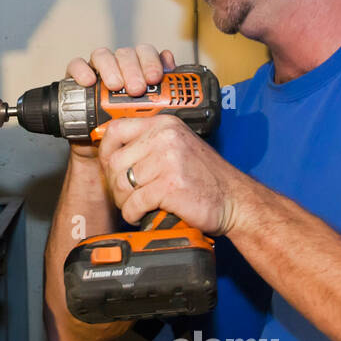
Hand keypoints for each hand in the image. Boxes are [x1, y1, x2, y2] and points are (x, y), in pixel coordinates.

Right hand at [65, 44, 175, 160]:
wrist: (101, 153)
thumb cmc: (127, 131)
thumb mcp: (150, 117)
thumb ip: (163, 94)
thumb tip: (172, 68)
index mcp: (138, 70)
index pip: (145, 52)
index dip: (151, 61)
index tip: (155, 78)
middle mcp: (118, 67)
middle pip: (125, 53)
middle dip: (133, 69)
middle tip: (137, 89)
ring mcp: (96, 72)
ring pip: (102, 55)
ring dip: (110, 68)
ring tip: (115, 87)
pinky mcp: (76, 81)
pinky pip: (76, 66)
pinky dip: (81, 70)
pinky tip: (89, 81)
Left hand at [97, 114, 247, 234]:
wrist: (235, 200)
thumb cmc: (205, 177)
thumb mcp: (178, 147)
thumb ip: (148, 144)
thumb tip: (110, 152)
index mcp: (164, 125)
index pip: (116, 130)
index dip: (105, 151)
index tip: (109, 167)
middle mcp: (165, 137)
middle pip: (115, 161)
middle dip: (115, 184)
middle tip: (126, 196)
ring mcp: (168, 160)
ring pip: (122, 183)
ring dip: (124, 201)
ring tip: (136, 206)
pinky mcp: (170, 186)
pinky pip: (134, 202)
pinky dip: (133, 214)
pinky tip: (142, 215)